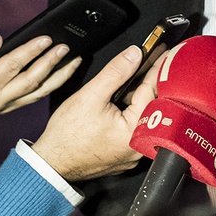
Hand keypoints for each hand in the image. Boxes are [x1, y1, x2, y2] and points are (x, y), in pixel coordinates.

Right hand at [0, 33, 80, 132]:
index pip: (12, 65)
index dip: (30, 50)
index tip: (45, 38)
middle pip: (31, 79)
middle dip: (51, 62)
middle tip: (65, 47)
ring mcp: (7, 106)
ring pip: (39, 91)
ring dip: (59, 76)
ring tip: (74, 60)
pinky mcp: (10, 108)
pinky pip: (35, 97)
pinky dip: (51, 85)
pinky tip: (62, 73)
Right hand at [30, 45, 152, 182]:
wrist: (52, 162)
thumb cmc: (67, 135)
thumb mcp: (91, 95)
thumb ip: (116, 72)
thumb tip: (134, 54)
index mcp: (136, 132)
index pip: (152, 91)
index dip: (157, 68)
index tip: (163, 52)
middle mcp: (139, 146)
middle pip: (150, 104)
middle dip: (148, 81)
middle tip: (151, 59)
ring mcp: (132, 152)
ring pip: (141, 117)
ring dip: (137, 97)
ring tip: (132, 77)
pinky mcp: (124, 155)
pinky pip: (132, 128)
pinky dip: (129, 112)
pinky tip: (122, 100)